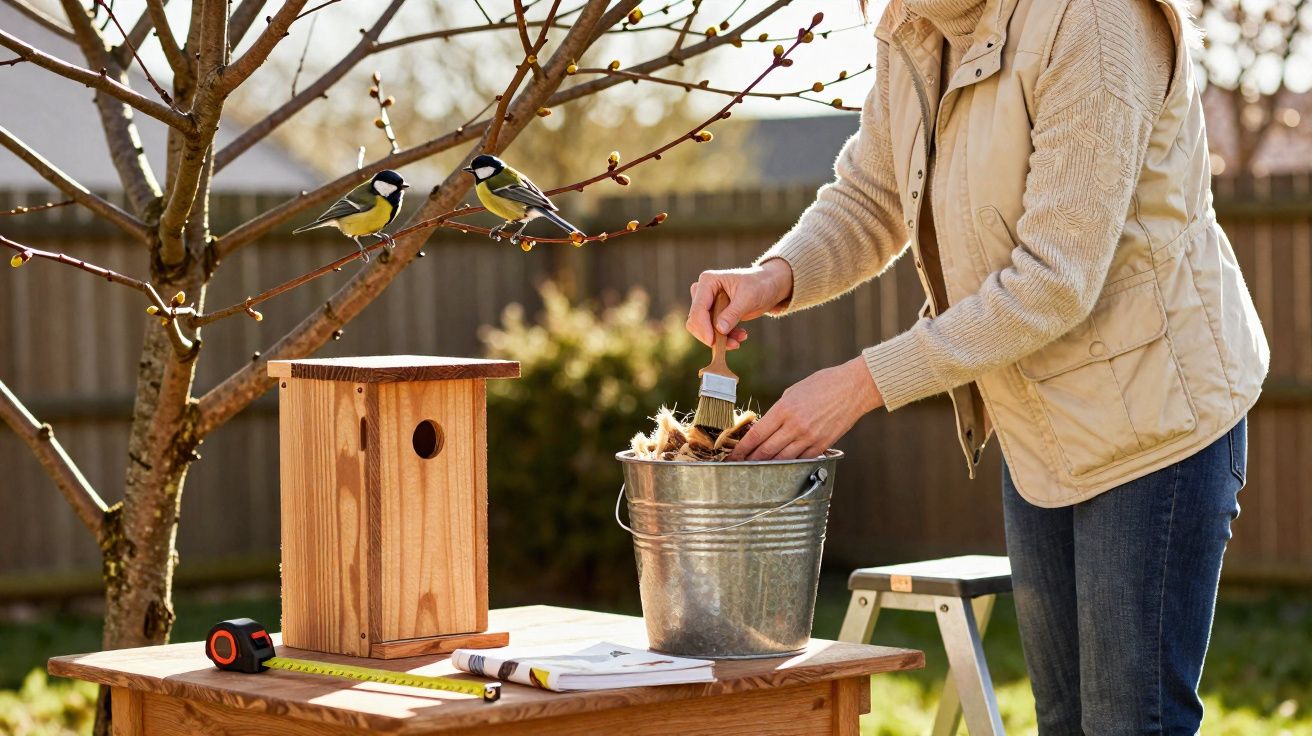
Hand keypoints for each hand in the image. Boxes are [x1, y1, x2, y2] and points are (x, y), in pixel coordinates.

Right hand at [686, 259, 792, 348]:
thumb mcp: (748, 298)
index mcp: (708, 281)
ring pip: (704, 328)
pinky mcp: (714, 314)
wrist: (768, 287)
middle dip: (712, 335)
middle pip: (696, 320)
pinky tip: (741, 336)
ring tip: (741, 339)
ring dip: (720, 338)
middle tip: (732, 344)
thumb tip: (719, 329)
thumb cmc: (759, 285)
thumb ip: (733, 313)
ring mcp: (708, 303)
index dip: (703, 327)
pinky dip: (726, 337)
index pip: (698, 308)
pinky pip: (713, 331)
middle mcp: (703, 291)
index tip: (712, 342)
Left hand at [730, 357, 883, 460]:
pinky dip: (789, 464)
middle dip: (750, 460)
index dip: (742, 448)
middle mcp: (795, 426)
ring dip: (767, 466)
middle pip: (766, 451)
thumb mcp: (793, 391)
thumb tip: (766, 426)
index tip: (732, 456)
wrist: (854, 387)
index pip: (756, 434)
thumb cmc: (823, 384)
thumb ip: (779, 410)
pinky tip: (780, 467)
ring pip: (782, 459)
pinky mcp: (823, 444)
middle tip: (739, 466)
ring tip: (756, 470)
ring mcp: (810, 437)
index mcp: (784, 409)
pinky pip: (801, 460)